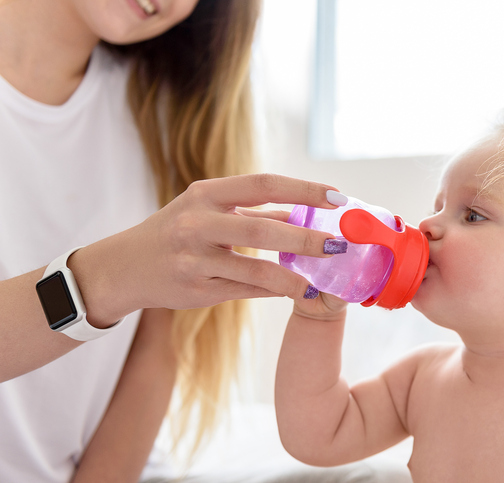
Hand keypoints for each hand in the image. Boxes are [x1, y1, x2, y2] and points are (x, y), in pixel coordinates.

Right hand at [70, 174, 346, 325]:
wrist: (125, 267)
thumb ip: (253, 212)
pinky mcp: (196, 289)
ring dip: (293, 276)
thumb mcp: (208, 210)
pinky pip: (245, 290)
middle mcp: (198, 222)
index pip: (264, 184)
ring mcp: (195, 258)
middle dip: (306, 237)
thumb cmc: (176, 232)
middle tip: (338, 244)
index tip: (338, 197)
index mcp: (206, 194)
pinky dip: (274, 291)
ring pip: (255, 268)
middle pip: (262, 227)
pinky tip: (296, 291)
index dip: (304, 189)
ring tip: (320, 280)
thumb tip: (304, 212)